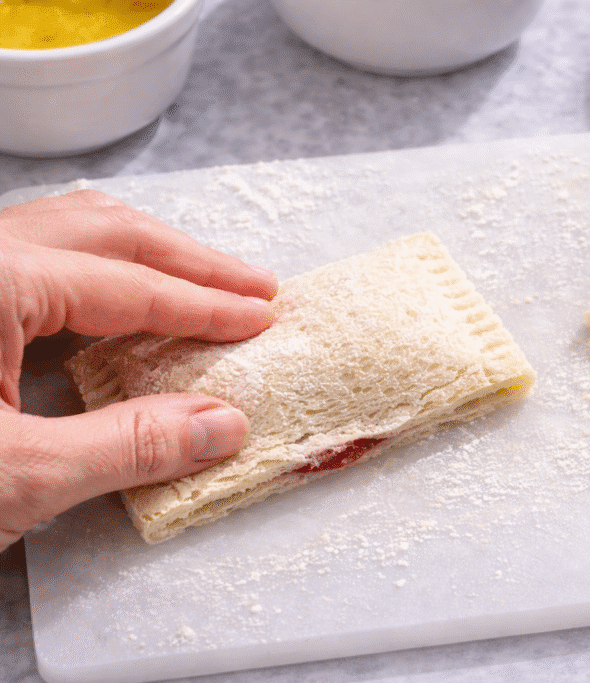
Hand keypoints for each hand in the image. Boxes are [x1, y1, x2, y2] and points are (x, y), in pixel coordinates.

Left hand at [0, 190, 277, 551]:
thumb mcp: (12, 477)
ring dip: (146, 257)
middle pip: (105, 227)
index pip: (127, 282)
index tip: (262, 316)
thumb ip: (128, 446)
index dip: (205, 303)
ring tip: (203, 284)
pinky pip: (37, 257)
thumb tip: (223, 426)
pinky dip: (99, 276)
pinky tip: (123, 307)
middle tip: (254, 287)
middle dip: (189, 259)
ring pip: (67, 230)